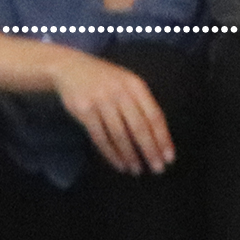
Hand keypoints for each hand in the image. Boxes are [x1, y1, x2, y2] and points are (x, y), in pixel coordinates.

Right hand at [48, 46, 175, 174]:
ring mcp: (102, 101)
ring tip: (137, 170)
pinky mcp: (85, 111)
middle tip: (157, 169)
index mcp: (136, 86)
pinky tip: (119, 164)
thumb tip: (156, 135)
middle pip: (139, 127)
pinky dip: (111, 154)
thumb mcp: (126, 84)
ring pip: (120, 135)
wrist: (71, 69)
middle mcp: (121, 92)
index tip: (169, 157)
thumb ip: (139, 104)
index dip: (163, 138)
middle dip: (150, 150)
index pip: (154, 115)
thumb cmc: (103, 80)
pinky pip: (100, 137)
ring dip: (130, 155)